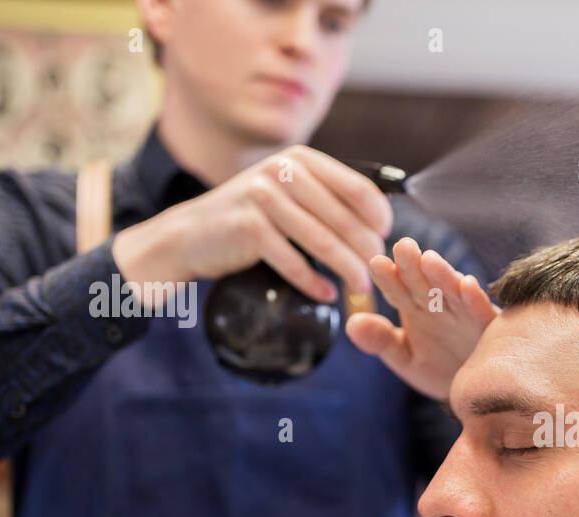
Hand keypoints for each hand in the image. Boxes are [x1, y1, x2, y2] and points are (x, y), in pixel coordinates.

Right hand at [112, 144, 390, 303]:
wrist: (192, 233)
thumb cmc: (253, 217)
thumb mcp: (290, 194)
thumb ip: (328, 199)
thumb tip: (382, 223)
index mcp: (302, 160)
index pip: (358, 188)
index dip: (379, 219)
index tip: (386, 243)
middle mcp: (283, 171)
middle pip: (344, 217)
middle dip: (366, 251)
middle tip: (377, 274)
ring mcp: (263, 196)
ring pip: (322, 240)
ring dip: (347, 269)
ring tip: (361, 289)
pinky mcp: (248, 226)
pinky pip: (292, 261)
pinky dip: (313, 281)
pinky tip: (327, 294)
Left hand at [345, 237, 497, 399]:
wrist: (475, 390)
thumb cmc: (438, 369)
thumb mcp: (405, 359)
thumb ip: (381, 342)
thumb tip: (352, 324)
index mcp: (414, 308)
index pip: (396, 290)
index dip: (387, 278)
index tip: (376, 263)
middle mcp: (438, 305)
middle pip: (422, 282)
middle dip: (412, 265)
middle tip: (403, 245)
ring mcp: (463, 314)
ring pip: (451, 291)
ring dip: (442, 275)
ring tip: (430, 259)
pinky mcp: (486, 328)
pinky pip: (480, 312)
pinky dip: (475, 299)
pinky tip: (467, 285)